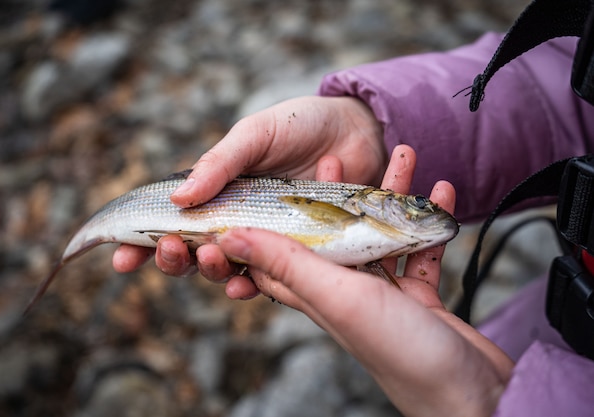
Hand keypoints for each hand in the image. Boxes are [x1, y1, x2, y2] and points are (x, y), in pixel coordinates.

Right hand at [113, 96, 384, 276]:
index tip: (121, 258)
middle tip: (171, 250)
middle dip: (174, 259)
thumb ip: (220, 163)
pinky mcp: (299, 251)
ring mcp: (268, 237)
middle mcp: (238, 220)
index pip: (173, 223)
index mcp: (218, 193)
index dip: (143, 244)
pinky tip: (244, 285)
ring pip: (228, 268)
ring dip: (211, 270)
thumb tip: (178, 198)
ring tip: (209, 255)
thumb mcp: (255, 134)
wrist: (357, 130)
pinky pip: (272, 276)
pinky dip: (255, 284)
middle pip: (194, 253)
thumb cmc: (301, 124)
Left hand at [218, 147, 513, 416]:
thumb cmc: (401, 352)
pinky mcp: (418, 299)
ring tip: (404, 155)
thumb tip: (230, 237)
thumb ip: (289, 265)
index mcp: (316, 292)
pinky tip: (443, 193)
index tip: (268, 178)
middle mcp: (344, 292)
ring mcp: (383, 295)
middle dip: (336, 193)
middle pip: (332, 232)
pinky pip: (418, 250)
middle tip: (340, 157)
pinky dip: (428, 222)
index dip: (267, 215)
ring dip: (391, 196)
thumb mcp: (338, 298)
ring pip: (379, 234)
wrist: (471, 398)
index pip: (277, 250)